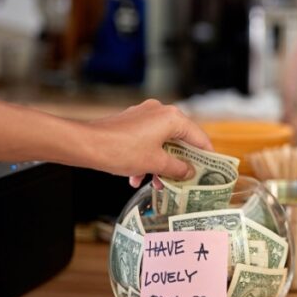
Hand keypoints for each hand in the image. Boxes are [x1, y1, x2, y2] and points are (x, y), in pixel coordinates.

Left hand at [83, 100, 212, 186]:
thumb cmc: (121, 150)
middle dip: (179, 163)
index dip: (206, 156)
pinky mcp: (130, 122)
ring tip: (156, 184)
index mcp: (172, 118)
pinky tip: (136, 177)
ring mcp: (143, 115)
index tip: (210, 170)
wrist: (86, 144)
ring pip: (161, 143)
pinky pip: (146, 141)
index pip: (198, 137)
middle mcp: (160, 112)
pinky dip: (146, 158)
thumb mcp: (155, 163)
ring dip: (160, 164)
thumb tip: (189, 172)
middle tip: (183, 181)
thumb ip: (177, 168)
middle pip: (179, 140)